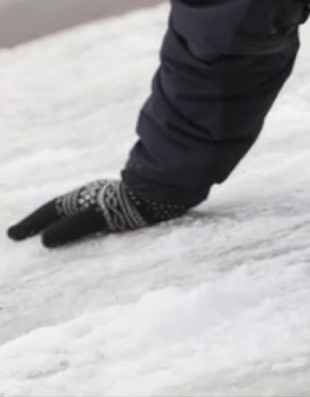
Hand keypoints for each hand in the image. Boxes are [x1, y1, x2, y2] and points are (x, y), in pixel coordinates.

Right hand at [7, 180, 189, 247]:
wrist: (172, 191)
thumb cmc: (135, 204)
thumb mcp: (100, 217)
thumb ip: (73, 228)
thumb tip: (45, 240)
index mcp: (85, 197)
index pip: (51, 211)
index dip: (31, 224)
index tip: (12, 236)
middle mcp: (95, 196)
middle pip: (62, 210)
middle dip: (42, 223)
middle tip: (22, 235)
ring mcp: (111, 201)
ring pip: (79, 213)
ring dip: (62, 224)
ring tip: (49, 238)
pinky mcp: (127, 207)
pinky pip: (96, 219)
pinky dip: (84, 227)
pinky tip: (89, 236)